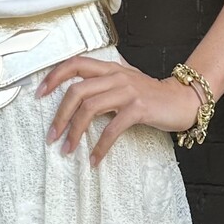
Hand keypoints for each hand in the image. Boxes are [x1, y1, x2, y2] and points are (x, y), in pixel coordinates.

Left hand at [35, 53, 200, 165]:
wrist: (183, 100)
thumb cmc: (152, 95)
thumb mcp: (126, 81)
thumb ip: (104, 83)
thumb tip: (77, 94)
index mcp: (110, 68)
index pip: (75, 63)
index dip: (54, 76)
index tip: (39, 93)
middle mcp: (116, 76)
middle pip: (76, 91)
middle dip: (59, 115)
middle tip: (52, 135)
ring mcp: (127, 91)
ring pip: (89, 108)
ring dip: (74, 131)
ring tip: (67, 149)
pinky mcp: (138, 109)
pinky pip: (112, 128)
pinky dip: (100, 146)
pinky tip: (94, 159)